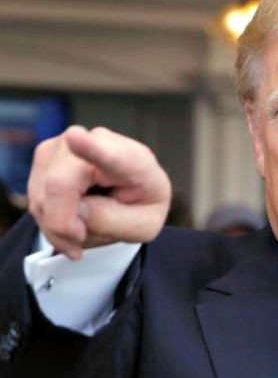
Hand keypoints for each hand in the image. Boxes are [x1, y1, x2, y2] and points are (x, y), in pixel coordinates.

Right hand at [28, 126, 171, 259]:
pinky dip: (48, 220)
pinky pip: (35, 197)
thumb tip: (77, 209)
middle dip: (63, 224)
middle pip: (60, 185)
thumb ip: (111, 220)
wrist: (134, 192)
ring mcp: (67, 145)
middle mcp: (98, 143)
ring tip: (81, 230)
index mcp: (134, 161)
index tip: (75, 138)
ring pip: (42, 195)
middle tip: (81, 240)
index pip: (111, 155)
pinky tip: (69, 222)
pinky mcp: (47, 155)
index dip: (90, 148)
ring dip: (56, 226)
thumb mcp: (141, 226)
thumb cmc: (141, 205)